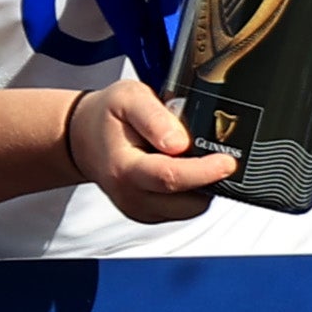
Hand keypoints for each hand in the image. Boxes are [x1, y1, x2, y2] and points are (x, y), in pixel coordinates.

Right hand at [64, 76, 232, 223]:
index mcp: (124, 169)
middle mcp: (131, 196)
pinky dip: (190, 192)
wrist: (83, 138)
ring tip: (190, 157)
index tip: (228, 161)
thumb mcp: (128, 98)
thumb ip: (154, 117)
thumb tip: (179, 142)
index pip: (171, 178)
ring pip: (189, 209)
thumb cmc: (107, 116)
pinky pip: (182, 209)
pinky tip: (181, 167)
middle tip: (213, 151)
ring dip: (201, 187)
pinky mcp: (148, 214)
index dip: (204, 172)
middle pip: (187, 202)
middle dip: (209, 180)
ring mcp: (140, 209)